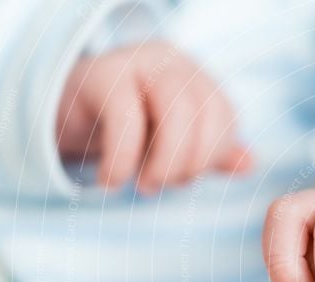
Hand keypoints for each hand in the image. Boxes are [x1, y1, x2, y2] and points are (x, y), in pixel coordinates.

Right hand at [57, 41, 251, 192]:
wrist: (64, 118)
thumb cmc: (129, 135)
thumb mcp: (173, 148)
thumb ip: (211, 155)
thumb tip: (249, 165)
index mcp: (198, 78)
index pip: (225, 116)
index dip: (213, 155)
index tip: (188, 178)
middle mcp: (173, 63)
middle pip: (204, 112)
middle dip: (189, 162)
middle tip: (161, 187)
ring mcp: (138, 62)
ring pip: (176, 111)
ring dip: (165, 161)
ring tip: (144, 186)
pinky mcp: (100, 74)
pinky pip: (125, 120)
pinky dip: (122, 161)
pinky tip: (110, 181)